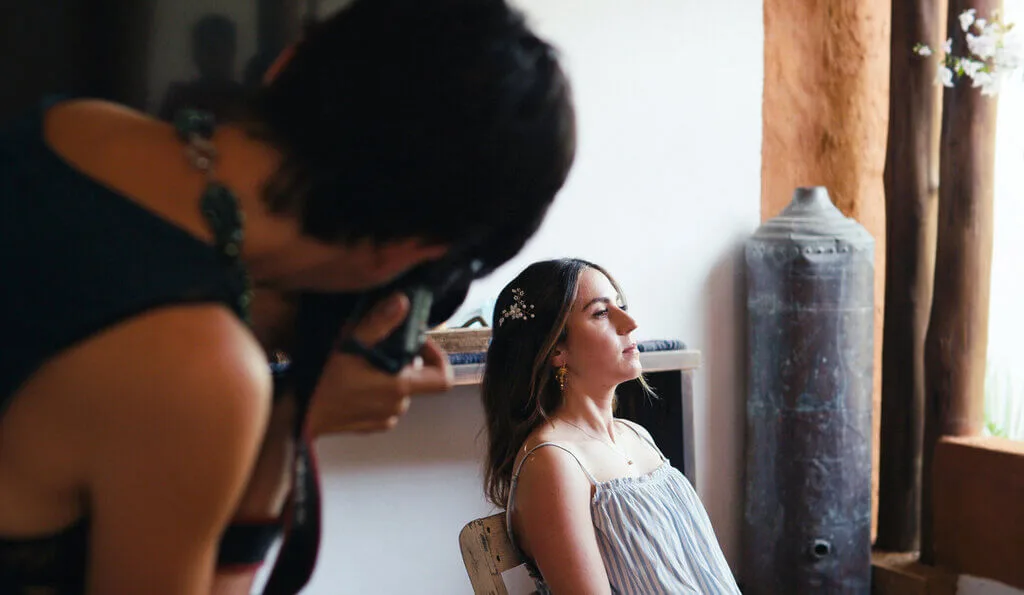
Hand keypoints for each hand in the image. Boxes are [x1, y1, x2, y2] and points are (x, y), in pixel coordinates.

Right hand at [305, 293, 453, 435]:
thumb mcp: (349, 345)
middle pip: (418, 380)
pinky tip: (356, 383)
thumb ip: (379, 323)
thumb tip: (403, 302)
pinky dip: (377, 393)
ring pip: (400, 392)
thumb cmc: (322, 381)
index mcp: (399, 386)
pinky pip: (385, 406)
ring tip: (364, 363)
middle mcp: (397, 406)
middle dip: (406, 361)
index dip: (437, 357)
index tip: (420, 343)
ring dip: (390, 376)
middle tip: (382, 345)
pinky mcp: (370, 427)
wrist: (297, 418)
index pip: (443, 378)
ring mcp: (384, 418)